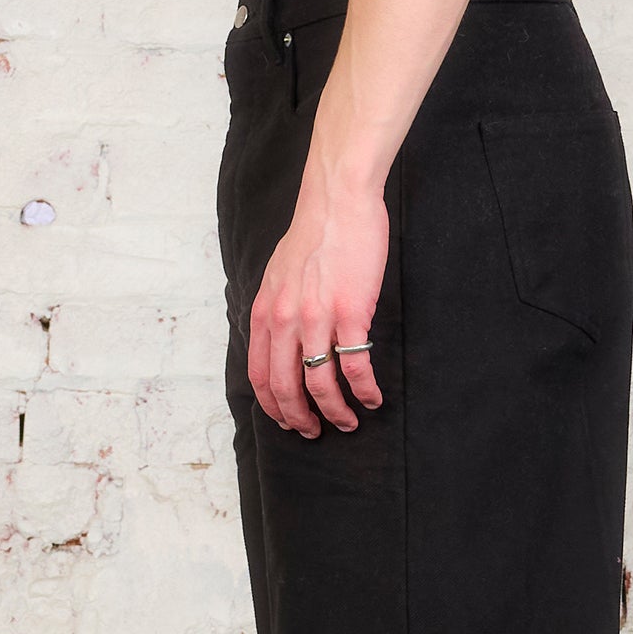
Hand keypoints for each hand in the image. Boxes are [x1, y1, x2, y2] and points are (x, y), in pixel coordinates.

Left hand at [247, 179, 387, 437]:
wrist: (338, 200)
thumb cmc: (314, 234)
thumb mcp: (278, 275)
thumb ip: (275, 310)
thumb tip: (278, 339)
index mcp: (266, 312)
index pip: (260, 375)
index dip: (273, 408)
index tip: (288, 421)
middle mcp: (285, 320)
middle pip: (286, 389)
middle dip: (300, 420)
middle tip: (315, 432)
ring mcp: (317, 319)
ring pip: (320, 385)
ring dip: (335, 412)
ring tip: (348, 422)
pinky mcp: (350, 314)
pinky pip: (354, 367)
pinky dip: (364, 391)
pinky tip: (372, 398)